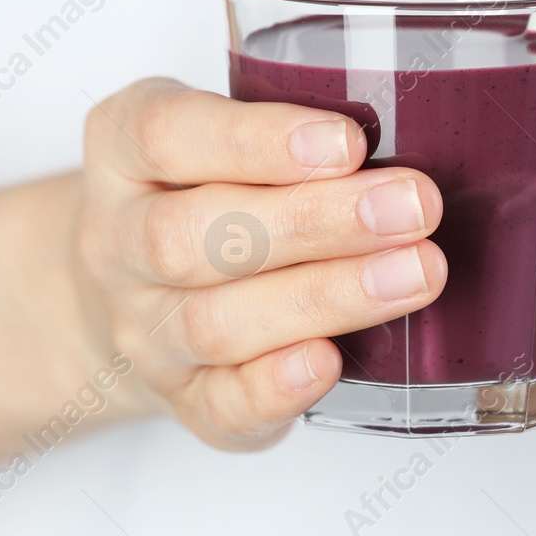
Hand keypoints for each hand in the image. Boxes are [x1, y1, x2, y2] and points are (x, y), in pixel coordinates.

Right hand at [74, 78, 445, 448]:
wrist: (134, 283)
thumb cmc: (206, 188)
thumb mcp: (222, 129)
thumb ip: (291, 131)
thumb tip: (418, 133)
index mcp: (122, 151)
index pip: (167, 134)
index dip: (258, 140)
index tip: (349, 141)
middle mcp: (117, 242)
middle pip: (192, 237)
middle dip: (312, 222)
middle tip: (411, 208)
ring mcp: (144, 329)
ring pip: (214, 323)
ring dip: (325, 297)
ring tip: (414, 274)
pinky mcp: (182, 398)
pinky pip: (219, 407)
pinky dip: (276, 388)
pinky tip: (331, 362)